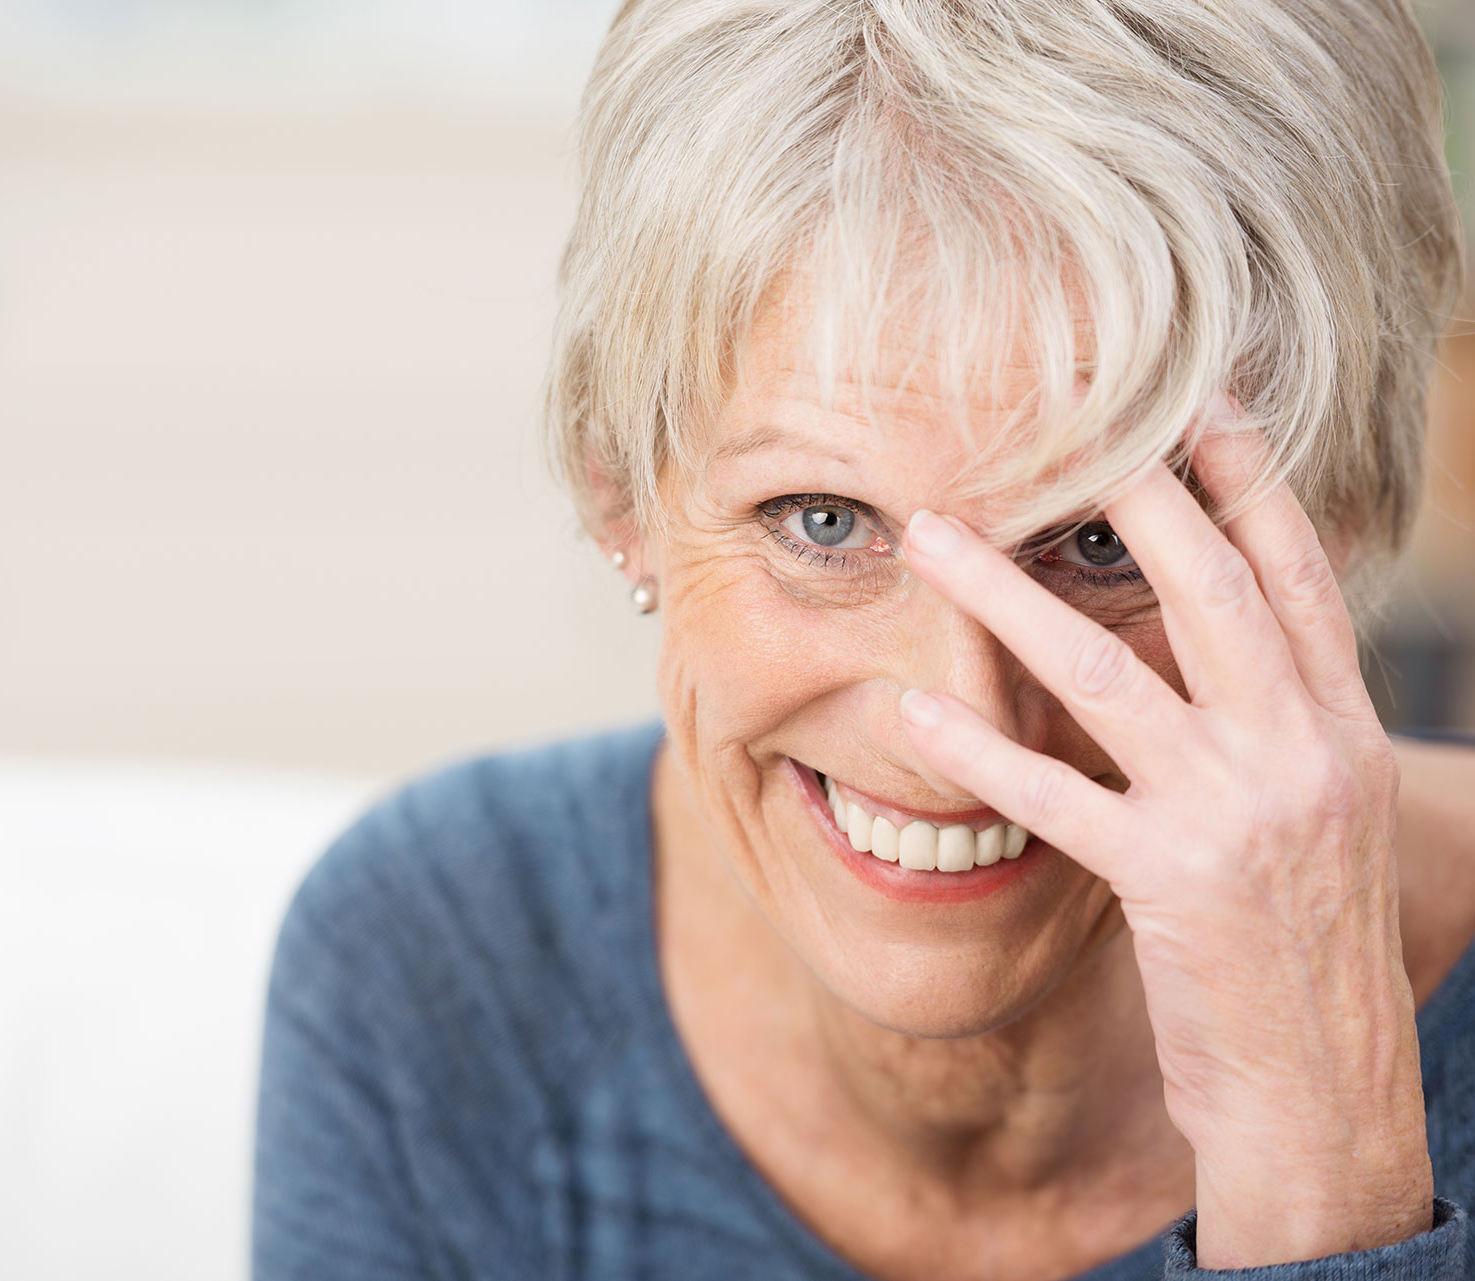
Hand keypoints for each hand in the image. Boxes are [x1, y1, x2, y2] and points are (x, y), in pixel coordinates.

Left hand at [894, 403, 1433, 1266]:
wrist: (1326, 1095)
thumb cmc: (1302, 956)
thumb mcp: (1319, 822)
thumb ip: (1275, 729)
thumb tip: (1213, 653)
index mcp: (1342, 731)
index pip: (1296, 574)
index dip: (1247, 479)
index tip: (1194, 400)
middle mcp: (1302, 752)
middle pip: (1207, 586)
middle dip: (1130, 494)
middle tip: (1049, 421)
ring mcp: (1239, 813)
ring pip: (1107, 669)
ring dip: (1006, 595)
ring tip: (934, 536)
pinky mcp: (1173, 881)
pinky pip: (1053, 795)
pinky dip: (975, 749)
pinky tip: (910, 710)